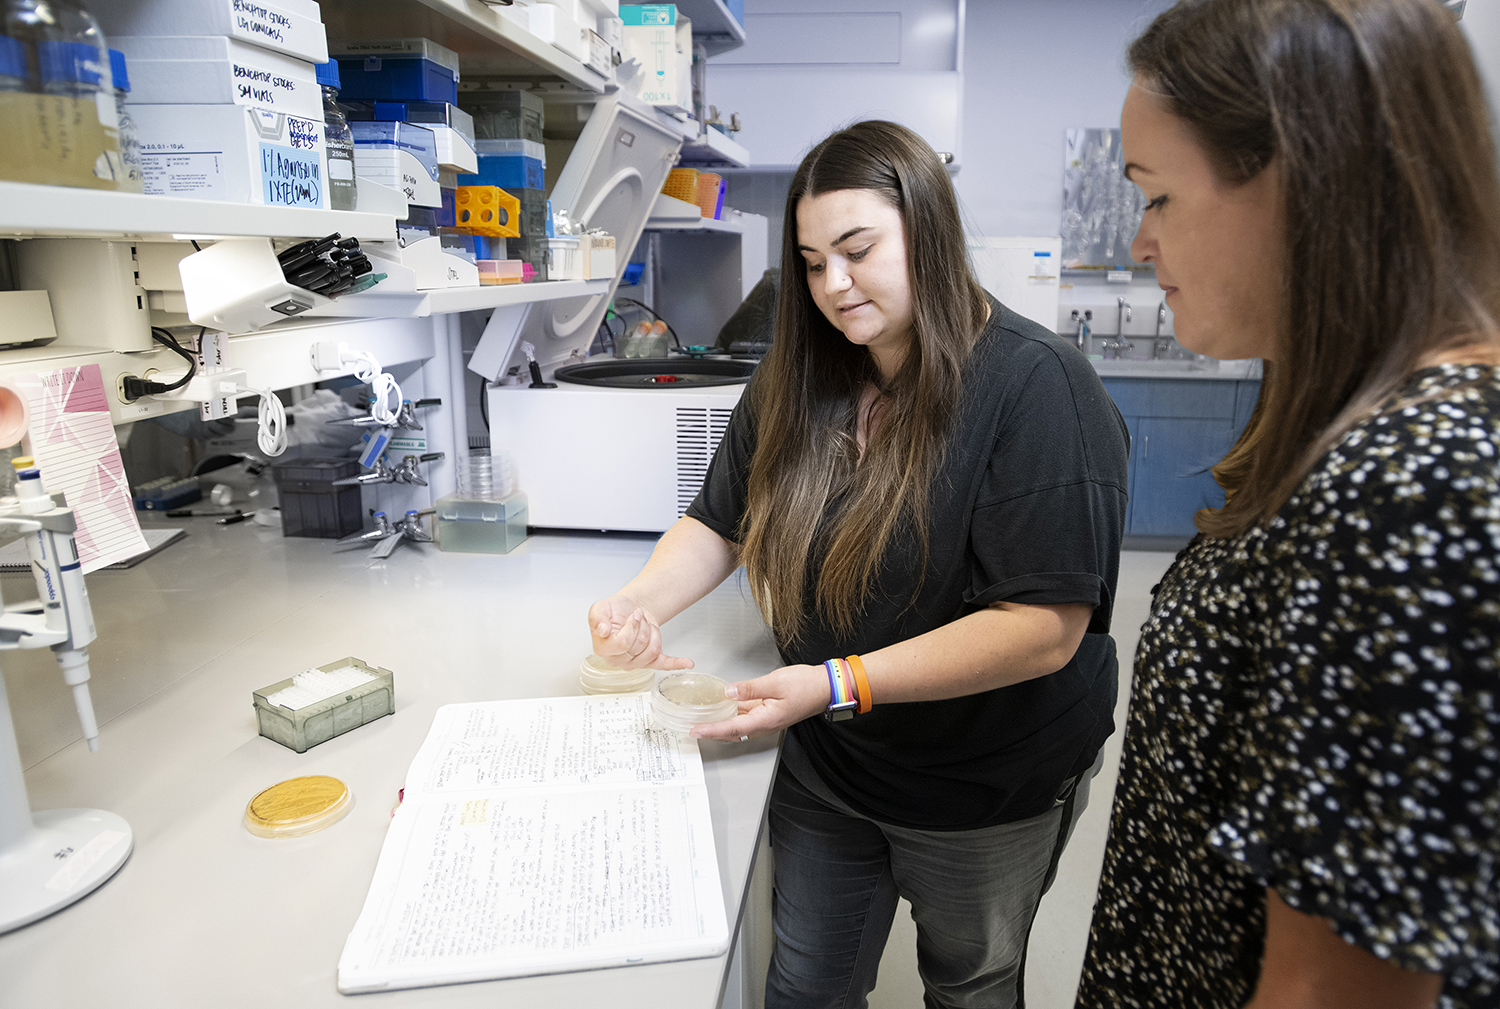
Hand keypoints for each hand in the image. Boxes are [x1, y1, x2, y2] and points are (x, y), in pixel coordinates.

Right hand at [588, 594, 693, 670]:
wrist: (628, 610)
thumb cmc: (615, 611)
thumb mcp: (600, 607)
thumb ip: (597, 618)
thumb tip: (602, 630)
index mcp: (604, 649)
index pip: (623, 643)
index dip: (632, 626)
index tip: (634, 615)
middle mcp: (618, 660)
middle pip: (640, 646)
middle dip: (643, 626)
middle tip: (639, 618)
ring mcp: (635, 663)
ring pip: (652, 651)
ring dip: (653, 632)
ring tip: (645, 625)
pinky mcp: (651, 661)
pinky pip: (664, 664)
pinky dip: (677, 663)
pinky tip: (688, 663)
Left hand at [691, 664, 829, 741]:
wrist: (826, 687)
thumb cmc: (807, 686)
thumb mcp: (775, 682)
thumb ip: (750, 688)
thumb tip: (728, 691)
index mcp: (766, 720)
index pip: (731, 728)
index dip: (711, 730)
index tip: (695, 731)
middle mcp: (765, 724)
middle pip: (732, 731)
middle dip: (712, 731)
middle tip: (693, 728)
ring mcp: (767, 719)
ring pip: (739, 724)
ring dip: (721, 723)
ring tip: (703, 719)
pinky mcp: (769, 711)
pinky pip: (747, 715)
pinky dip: (733, 713)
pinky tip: (725, 705)